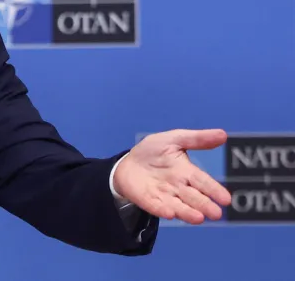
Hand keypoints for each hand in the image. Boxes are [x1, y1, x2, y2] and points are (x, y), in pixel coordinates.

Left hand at [113, 128, 231, 224]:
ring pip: (178, 206)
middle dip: (205, 205)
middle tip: (216, 214)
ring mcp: (163, 195)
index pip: (203, 182)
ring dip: (188, 213)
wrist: (127, 162)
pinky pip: (155, 206)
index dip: (214, 190)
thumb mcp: (174, 139)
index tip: (226, 199)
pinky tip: (169, 214)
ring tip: (198, 218)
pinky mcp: (147, 200)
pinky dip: (162, 210)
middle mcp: (178, 187)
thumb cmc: (154, 151)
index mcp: (187, 172)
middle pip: (194, 198)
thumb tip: (223, 134)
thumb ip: (196, 139)